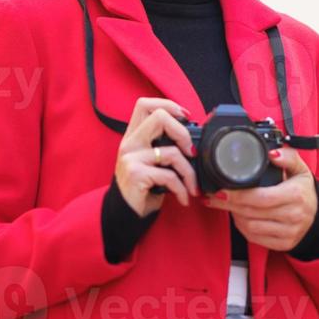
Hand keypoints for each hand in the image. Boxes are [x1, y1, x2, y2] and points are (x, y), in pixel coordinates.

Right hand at [114, 97, 199, 215]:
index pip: (145, 104)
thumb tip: (193, 142)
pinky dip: (182, 189)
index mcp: (133, 135)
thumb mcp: (151, 162)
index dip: (168, 105)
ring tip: (192, 185)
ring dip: (189, 172)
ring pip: (172, 152)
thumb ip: (164, 146)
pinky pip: (169, 176)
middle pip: (159, 117)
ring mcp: (131, 158)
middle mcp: (129, 143)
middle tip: (191, 151)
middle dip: (183, 133)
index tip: (185, 117)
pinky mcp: (136, 174)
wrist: (125, 214)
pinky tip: (183, 197)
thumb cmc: (143, 188)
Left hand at [203, 145, 316, 250]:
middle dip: (229, 205)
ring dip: (234, 215)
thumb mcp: (300, 169)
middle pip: (252, 213)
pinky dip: (242, 228)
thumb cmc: (303, 190)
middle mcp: (293, 216)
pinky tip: (239, 217)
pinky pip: (255, 238)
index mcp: (295, 195)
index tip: (221, 191)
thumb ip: (288, 157)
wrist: (318, 214)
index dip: (238, 195)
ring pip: (250, 227)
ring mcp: (289, 232)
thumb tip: (272, 154)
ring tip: (227, 205)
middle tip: (214, 197)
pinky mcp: (283, 244)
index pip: (261, 198)